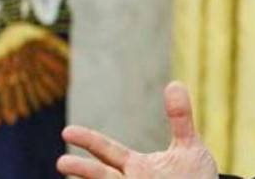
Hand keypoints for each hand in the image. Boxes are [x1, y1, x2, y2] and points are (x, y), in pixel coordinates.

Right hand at [58, 81, 217, 178]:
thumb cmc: (193, 176)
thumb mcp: (188, 146)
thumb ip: (180, 118)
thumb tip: (174, 84)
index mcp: (137, 166)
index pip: (108, 151)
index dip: (89, 141)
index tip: (67, 131)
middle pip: (102, 175)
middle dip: (83, 169)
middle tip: (61, 162)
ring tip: (74, 174)